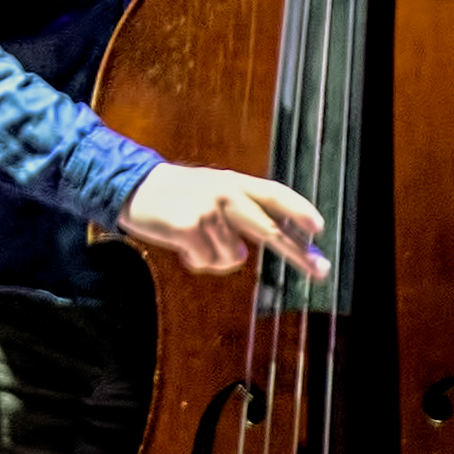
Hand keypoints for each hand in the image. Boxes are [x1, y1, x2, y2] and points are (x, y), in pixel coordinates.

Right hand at [122, 163, 329, 279]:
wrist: (133, 187)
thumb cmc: (176, 196)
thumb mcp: (211, 192)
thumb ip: (236, 215)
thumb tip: (246, 255)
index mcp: (234, 182)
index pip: (274, 194)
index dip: (299, 210)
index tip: (319, 229)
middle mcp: (226, 193)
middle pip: (270, 230)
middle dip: (297, 253)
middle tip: (320, 270)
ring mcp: (209, 209)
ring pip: (232, 257)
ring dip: (214, 258)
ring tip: (194, 242)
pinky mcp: (189, 226)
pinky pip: (207, 261)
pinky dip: (195, 261)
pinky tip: (182, 246)